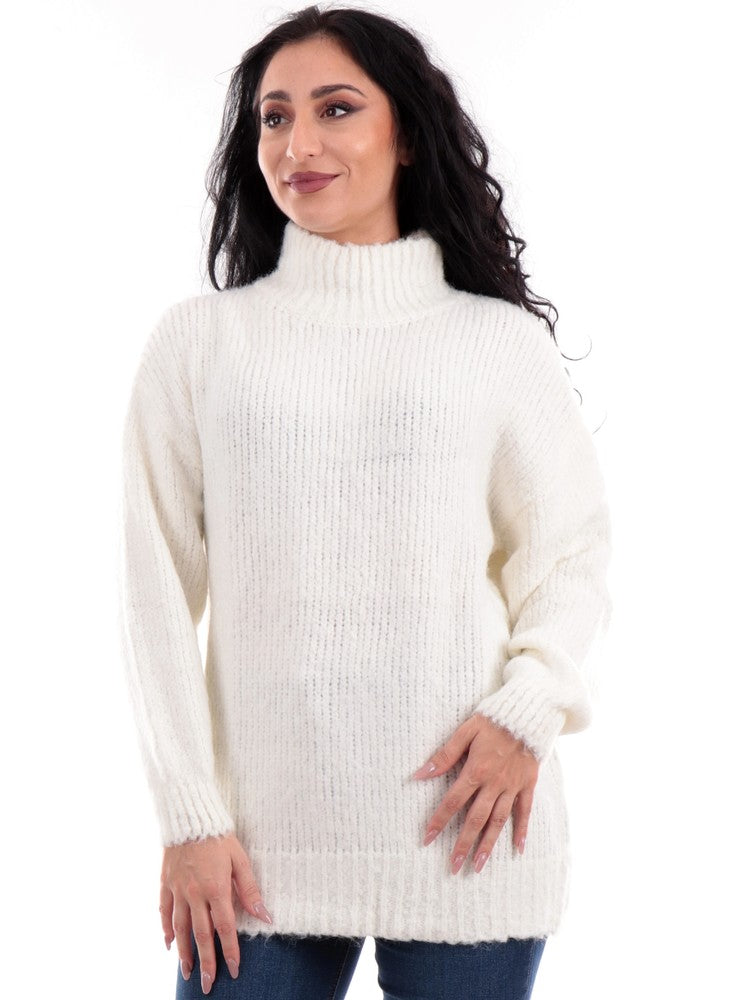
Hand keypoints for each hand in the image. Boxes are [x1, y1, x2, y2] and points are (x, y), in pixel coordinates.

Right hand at [160, 832, 272, 994]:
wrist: (190, 816)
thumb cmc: (219, 836)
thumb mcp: (240, 859)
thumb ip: (250, 890)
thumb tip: (265, 915)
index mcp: (216, 888)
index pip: (225, 928)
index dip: (230, 951)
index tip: (234, 971)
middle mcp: (195, 894)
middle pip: (201, 935)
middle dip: (206, 962)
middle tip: (207, 985)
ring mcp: (178, 890)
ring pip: (179, 929)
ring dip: (184, 953)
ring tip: (188, 973)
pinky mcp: (165, 883)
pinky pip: (164, 911)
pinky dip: (165, 929)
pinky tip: (168, 944)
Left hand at [413, 713, 538, 874]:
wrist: (528, 713)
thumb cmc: (493, 719)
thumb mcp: (465, 731)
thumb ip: (444, 755)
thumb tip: (420, 774)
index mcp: (476, 771)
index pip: (453, 802)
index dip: (439, 821)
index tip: (427, 839)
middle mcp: (494, 784)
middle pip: (476, 819)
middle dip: (463, 844)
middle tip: (453, 867)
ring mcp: (512, 786)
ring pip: (498, 821)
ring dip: (488, 844)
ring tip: (478, 866)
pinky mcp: (528, 784)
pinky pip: (525, 811)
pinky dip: (522, 830)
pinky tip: (518, 848)